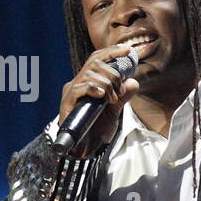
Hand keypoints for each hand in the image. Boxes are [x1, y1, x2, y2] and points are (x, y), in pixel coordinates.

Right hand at [57, 43, 140, 157]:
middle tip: (121, 89)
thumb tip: (134, 82)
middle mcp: (76, 84)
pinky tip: (103, 96)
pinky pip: (79, 88)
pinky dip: (94, 88)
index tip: (127, 50)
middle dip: (112, 73)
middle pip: (94, 63)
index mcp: (86, 83)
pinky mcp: (66, 103)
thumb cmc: (97, 130)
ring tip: (113, 99)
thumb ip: (123, 96)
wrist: (87, 150)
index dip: (111, 52)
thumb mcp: (114, 111)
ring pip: (88, 74)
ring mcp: (70, 93)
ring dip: (106, 84)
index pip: (96, 59)